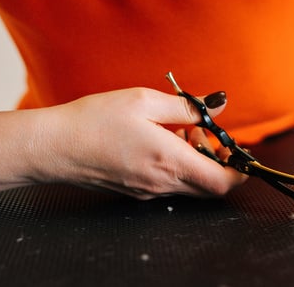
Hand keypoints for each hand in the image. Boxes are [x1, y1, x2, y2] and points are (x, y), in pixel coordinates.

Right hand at [34, 88, 245, 198]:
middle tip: (198, 131)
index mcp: (169, 161)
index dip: (239, 172)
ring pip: (190, 183)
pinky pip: (171, 183)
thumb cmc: (95, 121)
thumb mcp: (145, 101)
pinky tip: (159, 141)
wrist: (54, 147)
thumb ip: (188, 107)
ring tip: (175, 131)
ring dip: (195, 160)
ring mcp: (149, 191)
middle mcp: (163, 183)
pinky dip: (177, 165)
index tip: (240, 153)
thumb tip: (218, 105)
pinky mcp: (137, 192)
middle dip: (216, 160)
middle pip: (210, 185)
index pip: (221, 183)